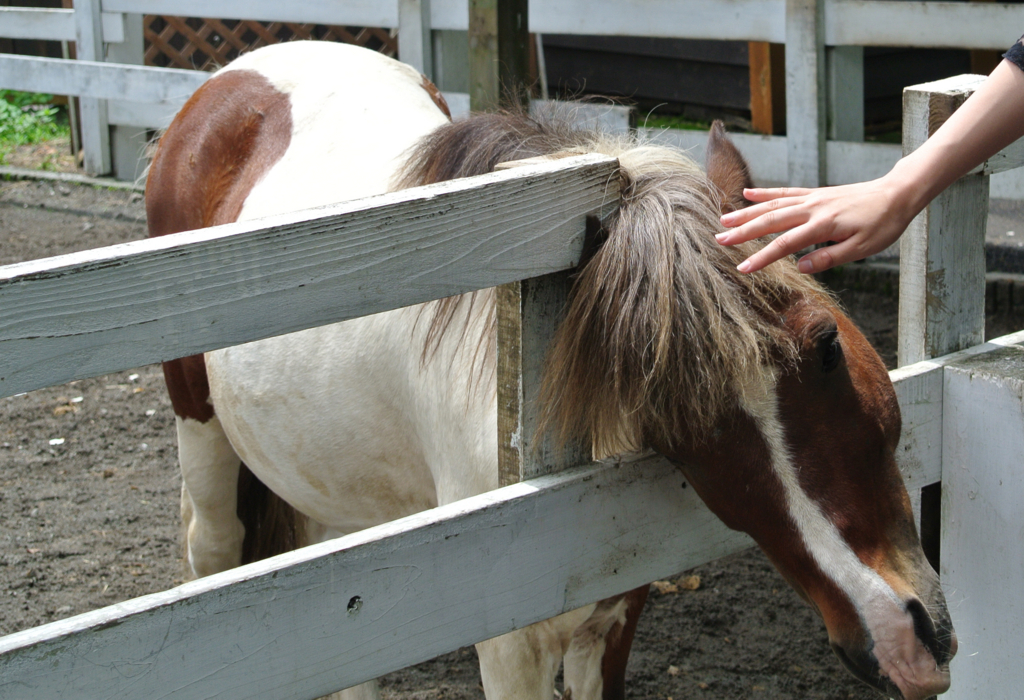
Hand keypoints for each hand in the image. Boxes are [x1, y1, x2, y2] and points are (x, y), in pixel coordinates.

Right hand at [716, 178, 913, 273]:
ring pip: (773, 205)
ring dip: (747, 213)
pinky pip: (785, 193)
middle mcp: (813, 209)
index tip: (743, 268)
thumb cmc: (882, 224)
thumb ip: (830, 257)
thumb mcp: (862, 248)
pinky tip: (747, 193)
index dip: (762, 257)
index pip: (785, 244)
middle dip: (743, 231)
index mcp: (823, 225)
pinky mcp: (815, 194)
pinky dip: (765, 193)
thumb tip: (800, 267)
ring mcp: (812, 199)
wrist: (897, 194)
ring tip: (724, 220)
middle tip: (719, 240)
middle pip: (771, 221)